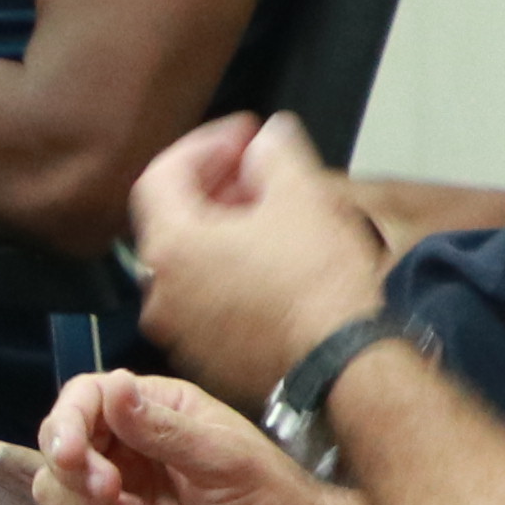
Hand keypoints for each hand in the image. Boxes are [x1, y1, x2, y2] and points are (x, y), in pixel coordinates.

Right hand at [28, 370, 346, 504]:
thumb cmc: (268, 497)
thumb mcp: (222, 458)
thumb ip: (162, 428)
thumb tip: (112, 386)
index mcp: (151, 411)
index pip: (83, 399)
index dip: (65, 423)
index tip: (70, 454)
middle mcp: (123, 448)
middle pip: (56, 449)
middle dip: (73, 476)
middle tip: (112, 494)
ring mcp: (113, 496)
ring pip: (52, 495)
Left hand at [119, 112, 391, 406]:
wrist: (344, 369)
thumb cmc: (319, 287)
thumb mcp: (302, 195)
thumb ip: (274, 153)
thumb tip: (268, 140)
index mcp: (169, 247)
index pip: (162, 174)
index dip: (205, 145)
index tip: (245, 135)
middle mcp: (160, 293)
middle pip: (173, 220)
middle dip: (215, 186)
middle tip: (258, 170)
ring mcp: (180, 333)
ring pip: (189, 265)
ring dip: (222, 232)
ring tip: (271, 215)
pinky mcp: (207, 360)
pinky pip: (205, 305)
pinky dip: (228, 275)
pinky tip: (273, 265)